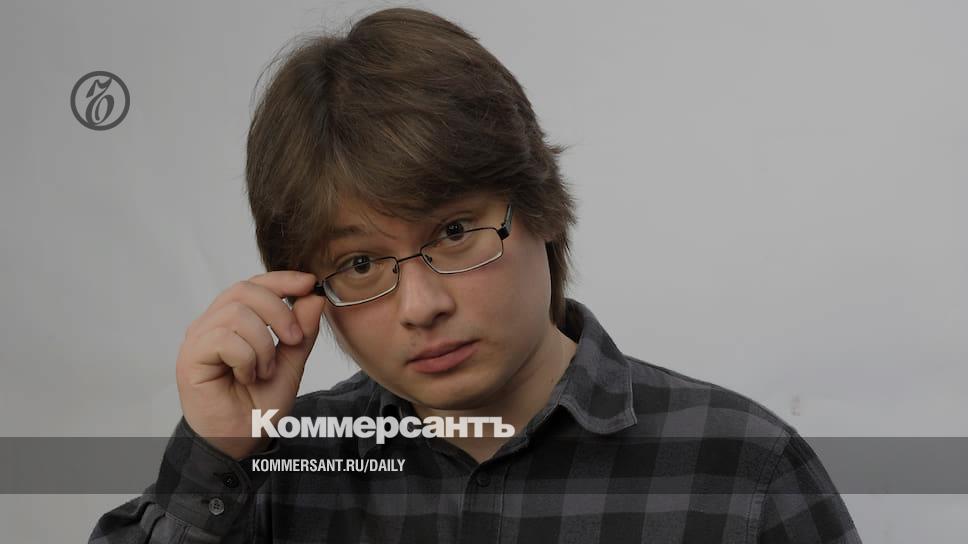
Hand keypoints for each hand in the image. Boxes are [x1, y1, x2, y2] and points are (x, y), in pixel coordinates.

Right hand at [174, 271, 325, 459]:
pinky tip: (247, 377)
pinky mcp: (190, 357)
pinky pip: (224, 339)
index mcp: (233, 321)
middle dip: (278, 311)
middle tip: (294, 340)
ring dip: (262, 343)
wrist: (242, 441)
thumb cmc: (258, 406)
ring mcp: (198, 339)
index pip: (254, 285)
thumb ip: (301, 332)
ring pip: (236, 313)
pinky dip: (246, 358)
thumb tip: (314, 297)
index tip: (309, 283)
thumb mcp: (291, 364)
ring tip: (265, 370)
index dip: (282, 279)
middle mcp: (212, 324)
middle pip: (245, 290)